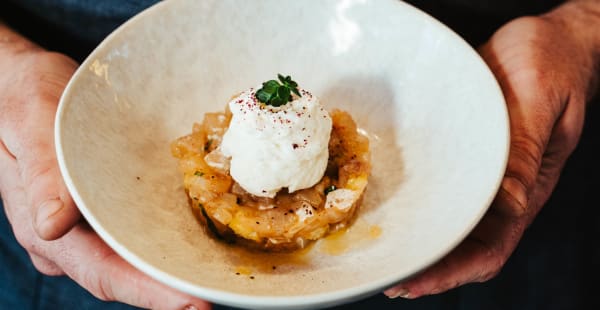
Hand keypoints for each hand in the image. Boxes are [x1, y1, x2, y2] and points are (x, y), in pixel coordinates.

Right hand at [0, 26, 210, 308]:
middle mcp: (68, 235)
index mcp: (44, 223)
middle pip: (126, 275)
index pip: (102, 273)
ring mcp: (86, 224)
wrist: (21, 82)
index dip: (149, 294)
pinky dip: (166, 239)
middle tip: (219, 294)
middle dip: (172, 290)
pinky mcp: (103, 208)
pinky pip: (137, 230)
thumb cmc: (25, 95)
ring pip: (135, 256)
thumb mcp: (30, 121)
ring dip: (173, 268)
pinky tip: (198, 239)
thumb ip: (41, 172)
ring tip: (217, 275)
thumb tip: (52, 227)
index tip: (193, 304)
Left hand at [385, 2, 598, 298]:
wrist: (551, 39)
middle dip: (429, 267)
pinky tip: (397, 209)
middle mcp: (504, 189)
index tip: (416, 282)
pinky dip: (422, 207)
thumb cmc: (551, 62)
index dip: (453, 272)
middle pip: (465, 245)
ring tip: (384, 252)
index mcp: (528, 185)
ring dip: (422, 242)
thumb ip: (525, 154)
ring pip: (452, 222)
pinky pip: (444, 190)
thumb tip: (511, 204)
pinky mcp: (468, 154)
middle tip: (387, 275)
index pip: (490, 247)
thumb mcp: (539, 103)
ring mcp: (485, 175)